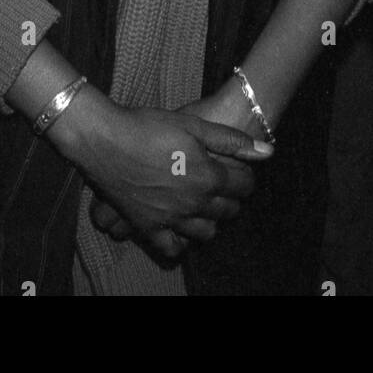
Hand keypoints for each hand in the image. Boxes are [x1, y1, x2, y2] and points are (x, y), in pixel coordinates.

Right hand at [81, 104, 271, 259]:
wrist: (104, 139)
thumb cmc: (148, 125)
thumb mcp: (193, 124)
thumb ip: (231, 140)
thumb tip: (268, 152)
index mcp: (208, 176)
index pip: (243, 185)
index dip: (246, 176)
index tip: (242, 169)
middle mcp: (194, 203)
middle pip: (228, 210)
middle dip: (233, 197)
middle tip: (225, 184)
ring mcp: (171, 219)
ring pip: (206, 232)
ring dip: (212, 220)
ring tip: (206, 204)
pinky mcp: (149, 227)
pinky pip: (173, 248)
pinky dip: (182, 242)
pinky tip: (182, 228)